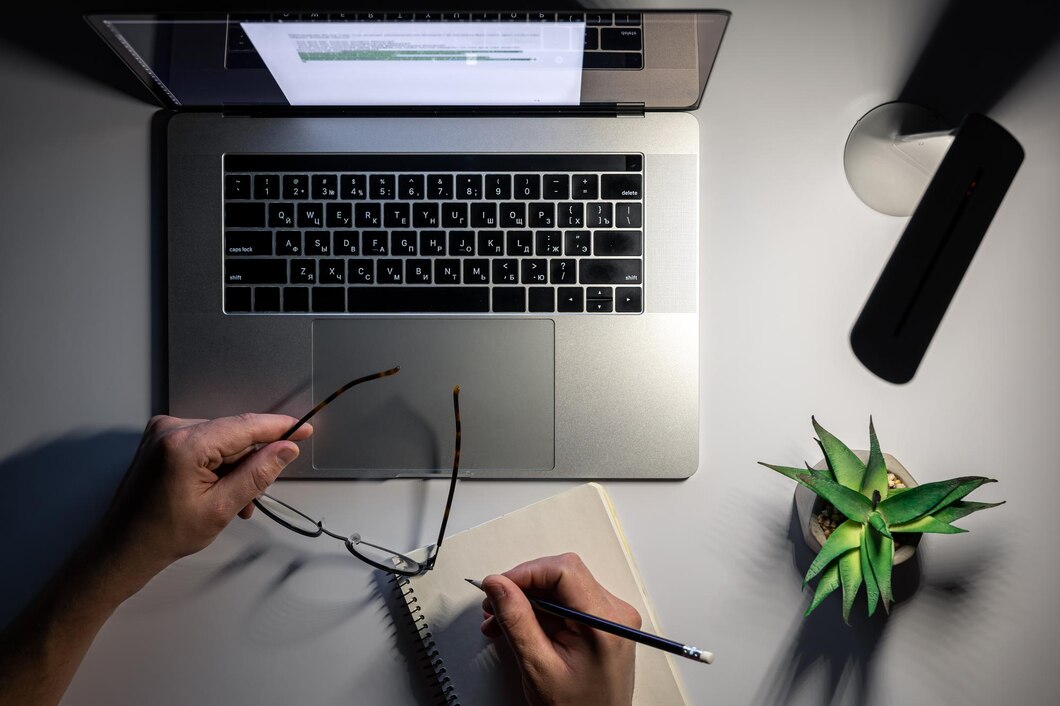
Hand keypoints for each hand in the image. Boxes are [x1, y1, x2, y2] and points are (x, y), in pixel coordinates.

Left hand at [100, 413, 312, 592]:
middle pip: (234, 435)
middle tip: (254, 496)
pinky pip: (205, 443)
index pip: (245, 426)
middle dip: (250, 462)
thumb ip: (258, 473)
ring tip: (232, 501)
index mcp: (185, 444)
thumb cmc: (163, 534)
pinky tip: (217, 489)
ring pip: (222, 441)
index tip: (303, 429)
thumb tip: (285, 449)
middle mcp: (171, 429)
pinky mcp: (161, 438)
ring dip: (234, 468)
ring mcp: (163, 431)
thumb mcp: (222, 508)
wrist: (123, 548)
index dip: (279, 428)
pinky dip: (217, 464)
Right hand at [480, 553, 639, 705]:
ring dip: (528, 600)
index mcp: (605, 623)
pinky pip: (567, 602)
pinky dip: (540, 611)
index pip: (565, 571)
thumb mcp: (538, 666)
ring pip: (561, 588)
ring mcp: (610, 618)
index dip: (526, 572)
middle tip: (495, 604)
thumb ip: (516, 620)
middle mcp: (615, 614)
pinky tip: (520, 625)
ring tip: (501, 621)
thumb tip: (498, 585)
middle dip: (523, 587)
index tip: (499, 585)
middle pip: (562, 575)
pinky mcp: (602, 623)